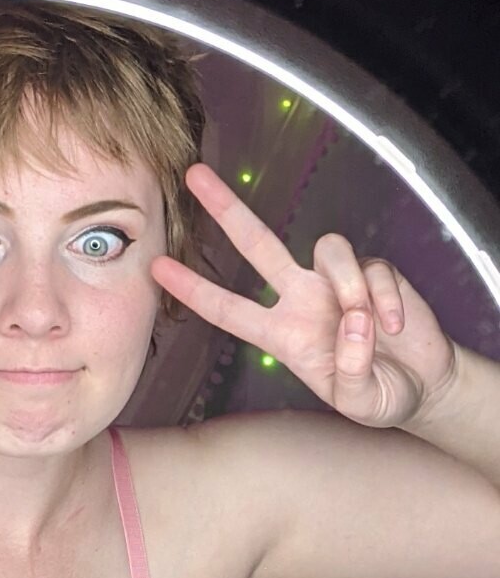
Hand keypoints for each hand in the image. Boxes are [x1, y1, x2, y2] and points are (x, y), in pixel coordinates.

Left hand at [149, 163, 457, 427]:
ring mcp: (336, 281)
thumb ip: (352, 376)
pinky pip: (372, 269)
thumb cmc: (379, 394)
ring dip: (347, 286)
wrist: (421, 384)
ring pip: (326, 249)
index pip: (228, 309)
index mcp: (282, 335)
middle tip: (194, 175)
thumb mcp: (360, 402)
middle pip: (257, 242)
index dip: (193, 289)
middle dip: (226, 208)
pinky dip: (385, 298)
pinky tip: (394, 326)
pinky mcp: (374, 272)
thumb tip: (354, 327)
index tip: (155, 267)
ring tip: (369, 327)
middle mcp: (301, 299)